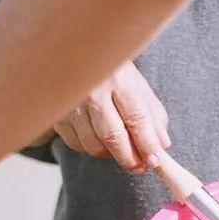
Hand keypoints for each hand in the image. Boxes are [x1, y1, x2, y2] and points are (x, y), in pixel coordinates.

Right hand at [53, 62, 169, 172]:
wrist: (74, 52)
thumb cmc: (112, 71)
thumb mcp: (138, 85)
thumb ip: (153, 115)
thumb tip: (161, 145)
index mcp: (118, 78)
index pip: (136, 118)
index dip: (147, 144)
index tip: (155, 161)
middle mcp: (93, 90)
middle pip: (113, 136)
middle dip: (129, 158)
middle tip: (140, 167)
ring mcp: (71, 103)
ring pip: (93, 145)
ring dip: (110, 154)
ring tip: (120, 148)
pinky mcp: (57, 114)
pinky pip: (76, 144)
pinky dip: (91, 148)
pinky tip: (99, 139)